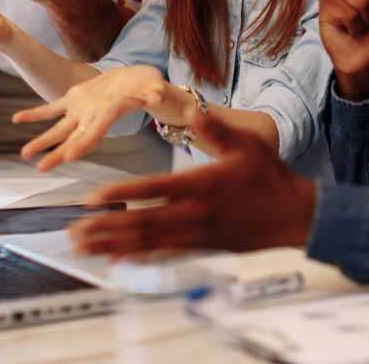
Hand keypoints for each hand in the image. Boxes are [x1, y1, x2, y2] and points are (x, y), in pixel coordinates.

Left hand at [13, 65, 187, 170]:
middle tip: (40, 168)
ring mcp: (83, 110)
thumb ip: (156, 93)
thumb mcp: (157, 87)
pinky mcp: (76, 98)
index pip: (96, 131)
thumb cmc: (154, 86)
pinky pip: (52, 108)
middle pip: (74, 138)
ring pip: (60, 128)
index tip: (70, 157)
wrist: (140, 81)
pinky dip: (36, 113)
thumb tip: (158, 95)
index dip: (84, 143)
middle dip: (57, 152)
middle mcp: (94, 118)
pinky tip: (17, 119)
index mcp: (111, 114)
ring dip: (42, 141)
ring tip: (24, 154)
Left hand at [68, 110, 315, 256]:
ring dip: (113, 245)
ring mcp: (197, 234)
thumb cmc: (270, 177)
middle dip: (105, 228)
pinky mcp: (203, 247)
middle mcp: (195, 214)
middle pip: (142, 222)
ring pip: (148, 242)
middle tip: (74, 232)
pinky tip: (118, 259)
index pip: (153, 190)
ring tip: (84, 247)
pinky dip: (139, 257)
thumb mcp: (247, 144)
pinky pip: (165, 254)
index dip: (120, 195)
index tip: (92, 199)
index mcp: (201, 185)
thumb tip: (193, 109)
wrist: (294, 215)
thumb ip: (216, 129)